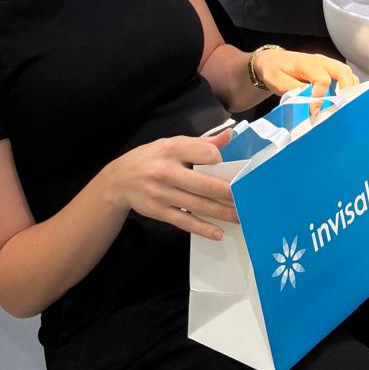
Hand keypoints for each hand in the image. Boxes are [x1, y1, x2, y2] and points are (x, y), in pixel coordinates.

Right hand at [107, 133, 236, 240]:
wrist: (120, 179)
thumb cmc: (153, 158)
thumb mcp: (173, 143)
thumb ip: (201, 142)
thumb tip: (229, 136)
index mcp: (173, 149)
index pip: (205, 154)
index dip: (221, 161)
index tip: (231, 167)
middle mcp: (166, 171)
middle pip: (204, 184)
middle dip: (229, 193)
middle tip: (249, 198)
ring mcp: (162, 193)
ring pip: (198, 205)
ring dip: (222, 213)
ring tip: (241, 217)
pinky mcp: (159, 211)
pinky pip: (185, 222)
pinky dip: (203, 229)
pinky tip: (218, 233)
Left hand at [252, 48, 358, 100]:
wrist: (272, 60)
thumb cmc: (274, 71)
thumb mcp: (277, 82)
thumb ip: (294, 91)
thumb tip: (309, 101)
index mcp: (305, 63)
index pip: (322, 79)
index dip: (320, 97)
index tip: (314, 112)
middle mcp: (320, 60)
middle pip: (342, 71)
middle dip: (346, 90)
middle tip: (343, 107)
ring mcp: (326, 63)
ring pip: (346, 72)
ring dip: (350, 88)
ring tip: (346, 105)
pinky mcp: (329, 69)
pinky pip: (344, 75)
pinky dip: (348, 87)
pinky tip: (343, 100)